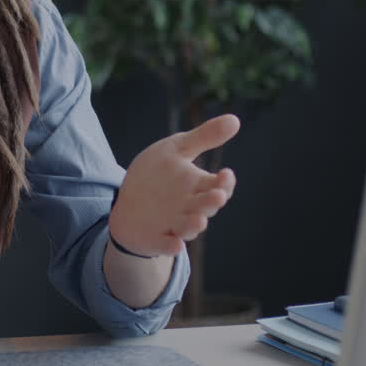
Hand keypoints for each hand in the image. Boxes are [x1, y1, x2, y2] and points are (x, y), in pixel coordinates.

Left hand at [108, 114, 240, 257]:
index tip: (225, 174)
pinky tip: (174, 243)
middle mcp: (191, 207)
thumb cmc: (159, 176)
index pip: (219, 186)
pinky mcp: (158, 239)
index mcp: (198, 186)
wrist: (129, 203)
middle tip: (217, 197)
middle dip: (212, 203)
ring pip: (190, 228)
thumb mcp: (177, 150)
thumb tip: (235, 119)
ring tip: (198, 221)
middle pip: (206, 207)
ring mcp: (174, 224)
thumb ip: (204, 137)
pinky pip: (167, 245)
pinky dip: (171, 245)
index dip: (224, 183)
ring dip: (194, 225)